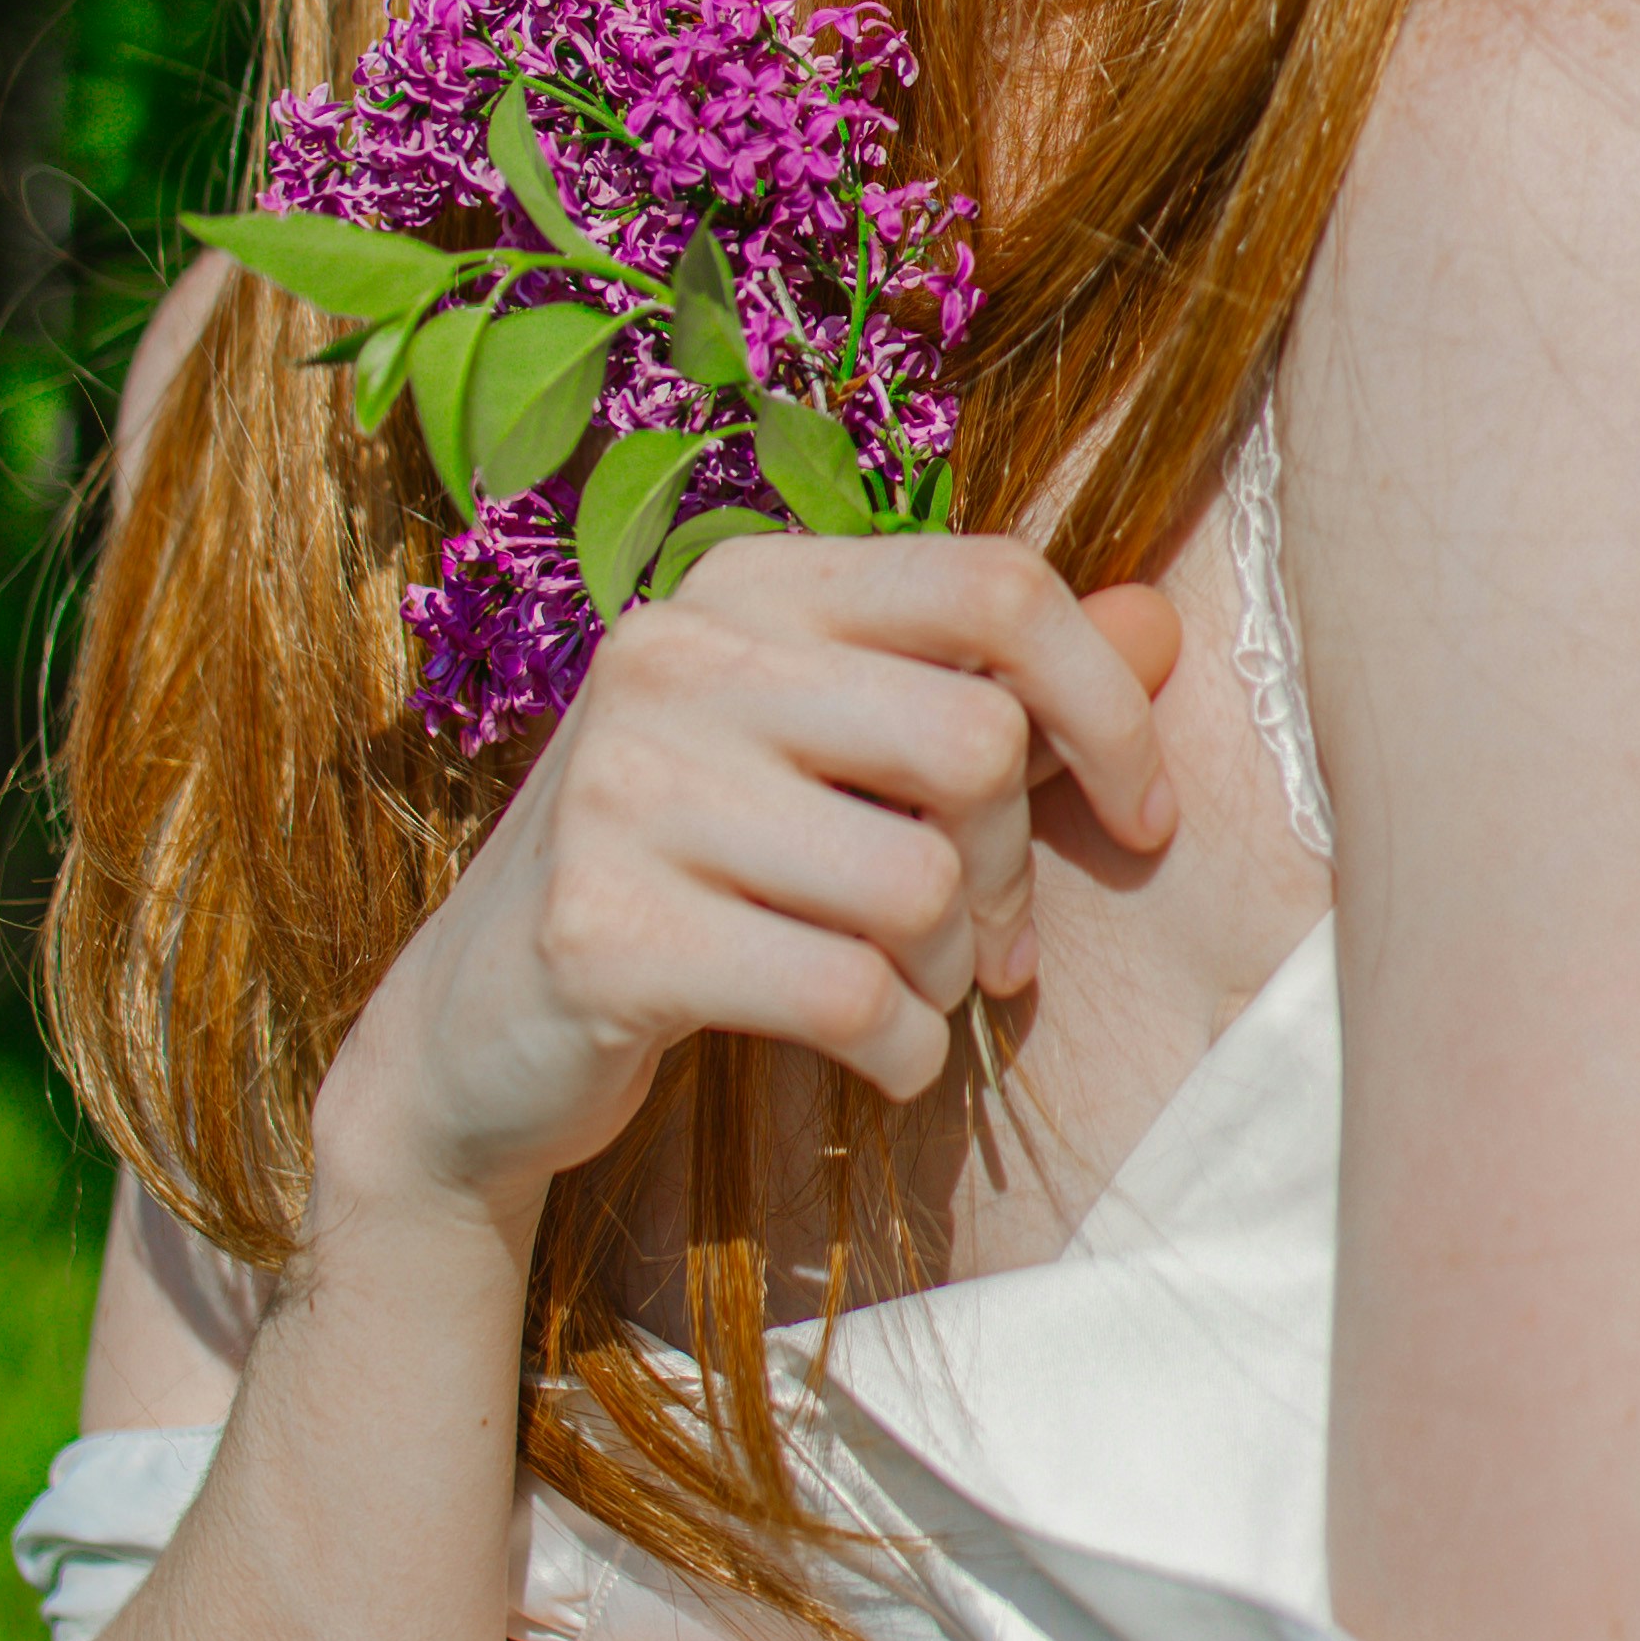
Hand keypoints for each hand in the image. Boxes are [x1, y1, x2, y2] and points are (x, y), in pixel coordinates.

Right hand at [314, 532, 1180, 1239]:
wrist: (477, 1033)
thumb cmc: (697, 876)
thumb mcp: (831, 757)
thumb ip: (990, 688)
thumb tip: (1162, 624)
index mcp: (748, 585)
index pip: (994, 584)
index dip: (1108, 703)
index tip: (1140, 816)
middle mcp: (675, 655)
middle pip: (976, 743)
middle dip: (1010, 874)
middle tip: (981, 942)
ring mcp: (624, 789)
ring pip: (919, 886)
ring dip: (948, 978)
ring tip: (901, 995)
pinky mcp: (603, 931)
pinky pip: (850, 996)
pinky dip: (899, 1054)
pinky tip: (867, 1056)